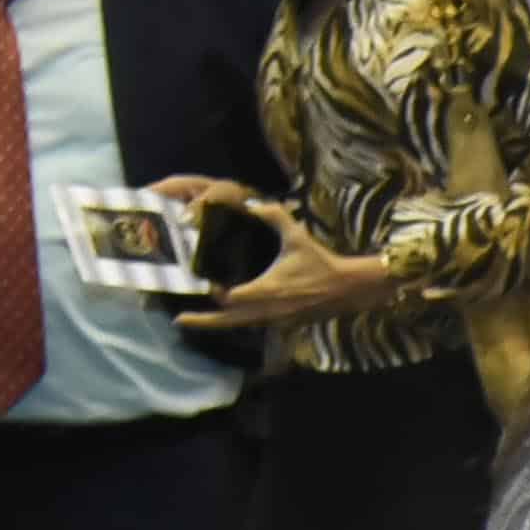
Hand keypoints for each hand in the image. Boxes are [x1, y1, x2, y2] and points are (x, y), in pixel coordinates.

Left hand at [173, 199, 395, 332]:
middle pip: (228, 321)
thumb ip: (272, 215)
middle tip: (179, 320)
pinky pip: (256, 325)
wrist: (351, 288)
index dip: (214, 292)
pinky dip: (240, 322)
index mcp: (266, 290)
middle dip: (203, 321)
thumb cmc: (322, 262)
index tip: (204, 283)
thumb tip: (251, 203)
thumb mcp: (296, 236)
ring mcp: (278, 320)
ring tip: (199, 321)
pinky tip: (232, 317)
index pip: (229, 297)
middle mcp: (268, 310)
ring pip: (241, 326)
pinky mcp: (286, 324)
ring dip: (220, 323)